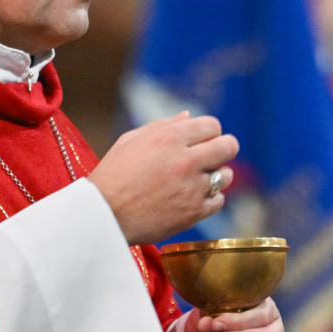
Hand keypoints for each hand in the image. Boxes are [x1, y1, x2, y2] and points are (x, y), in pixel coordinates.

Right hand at [87, 112, 238, 244]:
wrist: (103, 215)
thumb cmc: (113, 174)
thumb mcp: (131, 141)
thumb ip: (163, 126)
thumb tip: (188, 116)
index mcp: (170, 137)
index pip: (212, 125)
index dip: (208, 133)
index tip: (201, 142)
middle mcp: (186, 160)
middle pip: (229, 146)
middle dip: (223, 149)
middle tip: (211, 158)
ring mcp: (192, 187)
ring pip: (227, 175)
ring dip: (216, 176)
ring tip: (197, 181)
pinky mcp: (194, 212)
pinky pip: (218, 201)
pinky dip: (209, 200)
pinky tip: (191, 198)